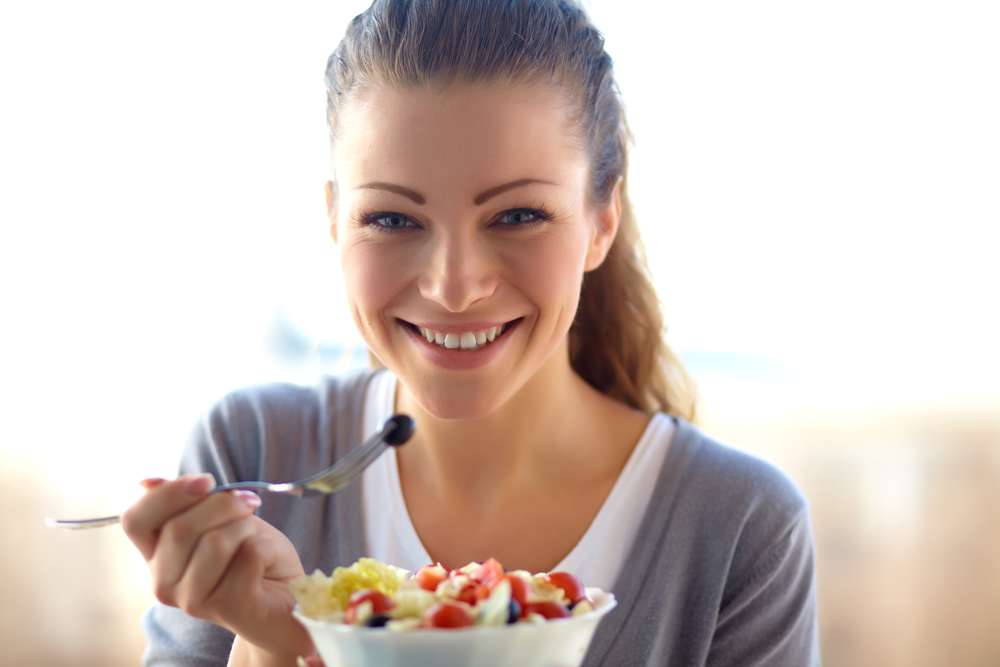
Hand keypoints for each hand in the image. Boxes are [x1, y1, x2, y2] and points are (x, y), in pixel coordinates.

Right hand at [122, 474, 314, 662]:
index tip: (207, 481)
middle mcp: (164, 583)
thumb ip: (189, 503)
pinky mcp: (227, 608)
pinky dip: (268, 546)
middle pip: (179, 528)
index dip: (168, 494)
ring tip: (256, 538)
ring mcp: (192, 601)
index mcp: (156, 556)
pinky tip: (269, 562)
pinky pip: (249, 555)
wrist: (289, 598)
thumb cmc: (252, 555)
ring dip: (246, 527)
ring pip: (215, 542)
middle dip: (222, 503)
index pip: (135, 520)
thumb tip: (147, 481)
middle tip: (249, 502)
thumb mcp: (222, 519)